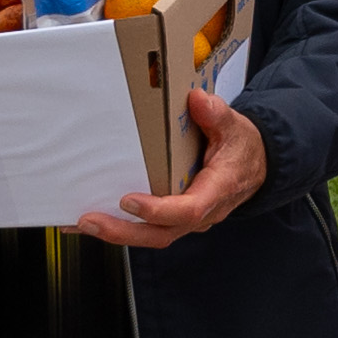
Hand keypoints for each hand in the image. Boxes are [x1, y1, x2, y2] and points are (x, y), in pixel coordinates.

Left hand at [78, 86, 268, 244]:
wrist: (255, 166)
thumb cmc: (241, 149)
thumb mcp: (235, 127)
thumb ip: (217, 115)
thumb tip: (198, 101)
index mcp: (216, 192)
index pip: (188, 210)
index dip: (158, 210)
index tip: (129, 200)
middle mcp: (200, 214)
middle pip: (161, 233)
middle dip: (123, 231)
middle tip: (90, 220)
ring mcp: (186, 220)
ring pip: (151, 236)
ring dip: (116, 232)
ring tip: (82, 222)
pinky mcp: (173, 219)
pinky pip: (146, 229)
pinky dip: (119, 227)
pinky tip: (91, 221)